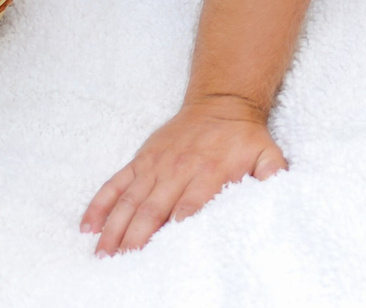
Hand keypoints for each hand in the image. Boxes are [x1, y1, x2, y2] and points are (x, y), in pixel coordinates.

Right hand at [82, 95, 287, 254]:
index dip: (174, 229)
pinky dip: (99, 205)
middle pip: (152, 209)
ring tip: (102, 255)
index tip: (161, 254)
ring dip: (114, 229)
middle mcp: (177, 170)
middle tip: (121, 265)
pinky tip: (88, 227)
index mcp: (208, 172)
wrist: (222, 101)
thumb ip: (272, 173)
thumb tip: (277, 189)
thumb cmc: (243, 136)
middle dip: (136, 238)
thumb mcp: (266, 152)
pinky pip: (115, 184)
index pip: (188, 207)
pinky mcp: (141, 161)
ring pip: (128, 201)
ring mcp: (154, 166)